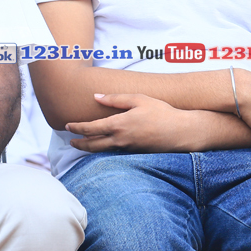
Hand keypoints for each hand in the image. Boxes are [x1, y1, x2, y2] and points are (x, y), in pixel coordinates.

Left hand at [66, 93, 193, 152]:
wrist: (183, 132)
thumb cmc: (162, 112)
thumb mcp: (138, 99)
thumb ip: (115, 99)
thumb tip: (95, 97)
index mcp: (118, 124)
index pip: (90, 128)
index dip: (76, 127)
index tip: (67, 125)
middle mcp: (120, 139)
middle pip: (92, 145)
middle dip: (79, 143)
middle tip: (70, 141)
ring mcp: (128, 148)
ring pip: (102, 151)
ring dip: (89, 148)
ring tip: (81, 145)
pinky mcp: (136, 153)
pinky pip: (115, 153)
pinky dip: (104, 150)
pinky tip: (103, 146)